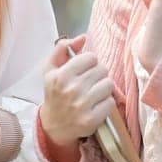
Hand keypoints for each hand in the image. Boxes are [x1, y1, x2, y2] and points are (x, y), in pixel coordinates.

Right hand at [39, 34, 114, 149]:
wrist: (54, 124)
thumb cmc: (54, 93)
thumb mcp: (51, 69)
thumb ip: (62, 48)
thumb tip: (82, 37)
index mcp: (60, 75)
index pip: (91, 57)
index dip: (89, 62)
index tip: (83, 70)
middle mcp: (71, 90)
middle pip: (102, 69)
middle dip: (97, 74)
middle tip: (89, 82)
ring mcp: (82, 106)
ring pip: (108, 84)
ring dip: (103, 88)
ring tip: (93, 93)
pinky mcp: (91, 120)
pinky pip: (110, 102)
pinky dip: (105, 103)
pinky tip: (95, 105)